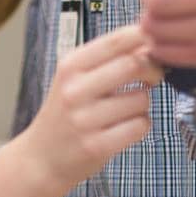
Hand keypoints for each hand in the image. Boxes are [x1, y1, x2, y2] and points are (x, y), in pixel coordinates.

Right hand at [17, 24, 159, 189]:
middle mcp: (75, 90)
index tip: (154, 47)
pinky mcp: (96, 146)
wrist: (41, 158)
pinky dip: (141, 125)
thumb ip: (108, 59)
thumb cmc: (65, 113)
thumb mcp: (75, 78)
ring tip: (127, 109)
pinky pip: (140, 126)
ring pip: (141, 98)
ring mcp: (84, 119)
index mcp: (70, 66)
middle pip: (133, 64)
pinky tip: (126, 127)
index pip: (117, 40)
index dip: (145, 38)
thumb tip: (150, 41)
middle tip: (153, 76)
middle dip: (153, 69)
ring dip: (144, 103)